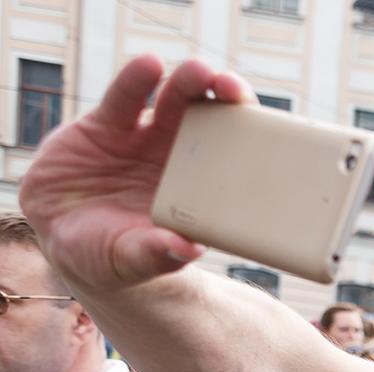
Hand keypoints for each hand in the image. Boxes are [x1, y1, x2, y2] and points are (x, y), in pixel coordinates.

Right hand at [18, 58, 252, 290]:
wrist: (66, 240)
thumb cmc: (112, 256)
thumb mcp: (131, 260)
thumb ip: (156, 254)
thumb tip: (188, 250)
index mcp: (199, 192)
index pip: (236, 161)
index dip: (251, 143)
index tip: (264, 134)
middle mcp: (180, 159)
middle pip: (212, 121)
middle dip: (226, 101)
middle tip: (231, 88)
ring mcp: (145, 138)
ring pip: (173, 102)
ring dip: (189, 83)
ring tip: (200, 71)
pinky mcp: (107, 125)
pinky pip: (125, 97)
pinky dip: (137, 79)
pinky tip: (150, 65)